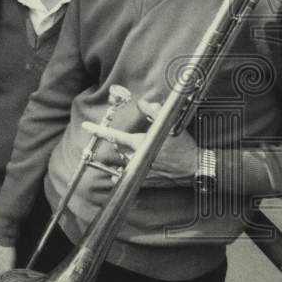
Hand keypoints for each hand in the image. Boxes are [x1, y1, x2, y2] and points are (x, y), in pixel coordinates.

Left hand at [81, 99, 196, 187]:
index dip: (98, 130)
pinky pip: (129, 180)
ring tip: (112, 158)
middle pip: (117, 150)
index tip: (85, 126)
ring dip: (119, 160)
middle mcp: (137, 157)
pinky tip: (114, 179)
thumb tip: (142, 101)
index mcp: (140, 143)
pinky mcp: (148, 180)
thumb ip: (153, 112)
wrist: (197, 167)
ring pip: (122, 164)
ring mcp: (142, 170)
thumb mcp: (169, 125)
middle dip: (114, 144)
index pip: (114, 135)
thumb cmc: (183, 145)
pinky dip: (121, 179)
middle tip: (109, 139)